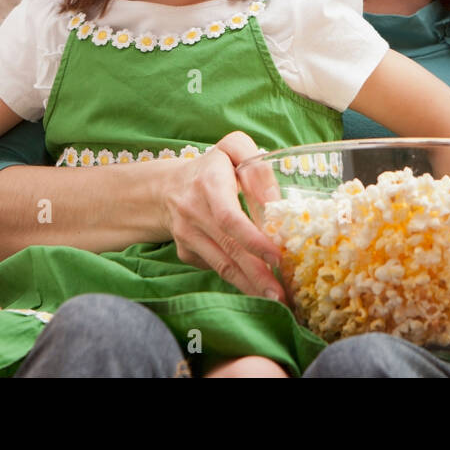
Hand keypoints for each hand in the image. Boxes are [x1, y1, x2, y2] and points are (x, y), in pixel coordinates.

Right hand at [164, 130, 285, 302]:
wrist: (167, 188)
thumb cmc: (212, 167)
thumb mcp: (234, 150)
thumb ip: (258, 168)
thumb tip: (275, 201)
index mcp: (208, 183)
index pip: (229, 218)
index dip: (253, 240)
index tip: (277, 257)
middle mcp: (193, 212)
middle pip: (228, 249)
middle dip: (257, 274)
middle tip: (281, 295)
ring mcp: (187, 236)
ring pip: (221, 266)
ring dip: (249, 285)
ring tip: (275, 299)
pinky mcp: (186, 252)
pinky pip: (215, 268)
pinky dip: (238, 279)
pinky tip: (257, 285)